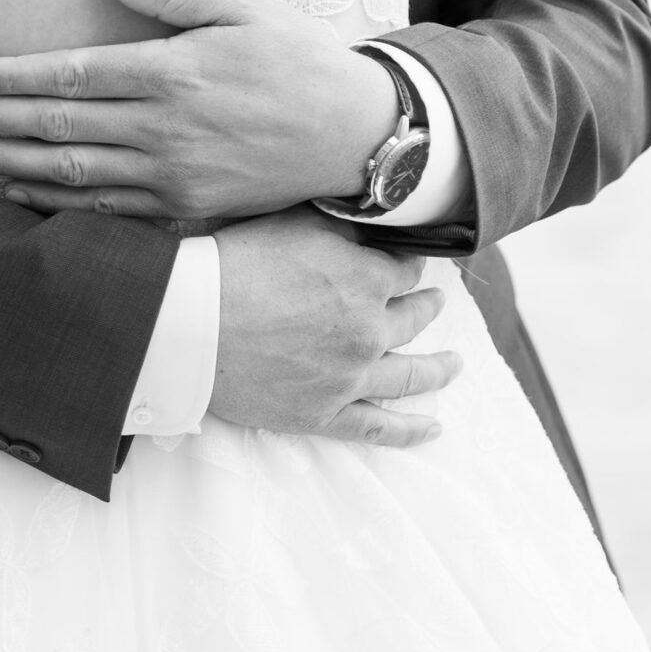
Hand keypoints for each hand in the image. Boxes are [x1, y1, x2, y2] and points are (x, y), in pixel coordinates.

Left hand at [0, 0, 401, 219]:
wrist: (356, 135)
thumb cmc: (300, 60)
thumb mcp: (244, 9)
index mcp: (174, 74)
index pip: (71, 75)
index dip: (11, 77)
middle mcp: (165, 131)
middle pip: (57, 128)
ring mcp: (172, 180)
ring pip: (70, 176)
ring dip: (6, 168)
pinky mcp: (185, 214)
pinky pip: (104, 215)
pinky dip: (53, 207)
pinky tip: (17, 198)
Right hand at [209, 208, 459, 447]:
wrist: (194, 322)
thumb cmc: (238, 262)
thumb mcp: (297, 222)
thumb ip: (343, 225)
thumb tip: (372, 221)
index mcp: (367, 280)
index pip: (405, 267)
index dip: (408, 260)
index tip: (408, 258)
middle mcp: (369, 331)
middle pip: (413, 317)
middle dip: (427, 304)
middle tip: (436, 300)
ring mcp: (350, 378)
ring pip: (409, 375)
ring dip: (438, 368)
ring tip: (456, 364)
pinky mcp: (324, 414)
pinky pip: (378, 427)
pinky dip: (409, 430)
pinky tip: (433, 428)